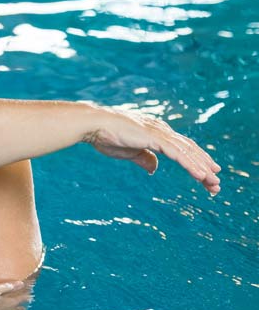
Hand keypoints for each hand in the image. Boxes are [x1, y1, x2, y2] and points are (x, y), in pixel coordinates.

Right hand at [85, 106, 220, 193]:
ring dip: (202, 168)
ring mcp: (159, 133)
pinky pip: (178, 154)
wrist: (93, 125)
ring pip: (188, 152)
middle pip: (189, 150)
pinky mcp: (155, 138)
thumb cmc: (106, 136)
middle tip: (216, 184)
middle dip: (204, 166)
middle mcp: (162, 130)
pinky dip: (191, 165)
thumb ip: (144, 158)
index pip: (181, 148)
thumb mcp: (128, 151)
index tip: (205, 176)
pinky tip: (201, 175)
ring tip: (214, 183)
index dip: (194, 161)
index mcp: (156, 132)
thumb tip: (154, 168)